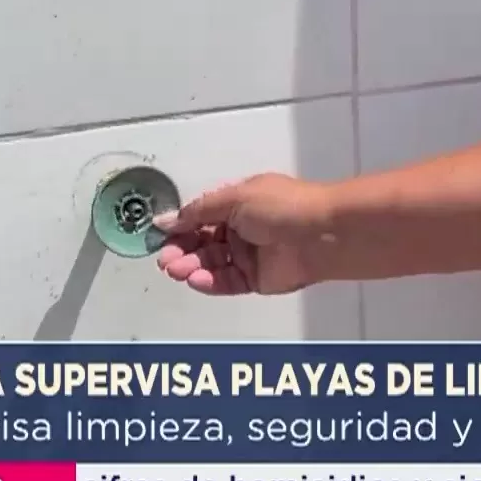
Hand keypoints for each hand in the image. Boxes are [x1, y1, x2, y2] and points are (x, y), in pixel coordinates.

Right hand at [152, 173, 336, 295]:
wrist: (321, 234)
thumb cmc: (280, 207)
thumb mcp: (234, 198)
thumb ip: (197, 212)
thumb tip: (164, 220)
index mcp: (238, 203)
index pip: (201, 216)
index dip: (180, 226)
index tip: (159, 236)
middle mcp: (242, 229)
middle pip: (203, 242)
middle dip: (182, 250)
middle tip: (166, 259)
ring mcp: (249, 256)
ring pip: (212, 263)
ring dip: (191, 266)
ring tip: (176, 269)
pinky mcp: (256, 280)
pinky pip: (227, 282)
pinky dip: (209, 281)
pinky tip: (195, 279)